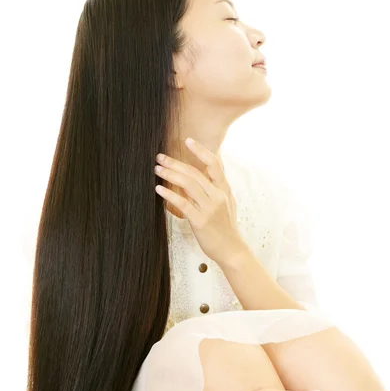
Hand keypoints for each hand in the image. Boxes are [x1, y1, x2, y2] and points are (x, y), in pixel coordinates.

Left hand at [154, 138, 246, 264]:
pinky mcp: (201, 221)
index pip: (214, 164)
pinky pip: (183, 203)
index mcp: (224, 190)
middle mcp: (218, 196)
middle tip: (160, 157)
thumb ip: (214, 189)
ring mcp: (210, 208)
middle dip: (175, 163)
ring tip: (157, 169)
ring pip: (188, 185)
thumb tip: (198, 176)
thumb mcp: (225, 204)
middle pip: (195, 173)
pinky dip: (169, 194)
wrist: (232, 250)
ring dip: (170, 174)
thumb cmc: (225, 227)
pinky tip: (159, 189)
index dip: (201, 151)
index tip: (187, 140)